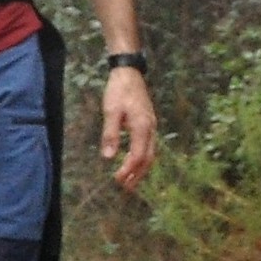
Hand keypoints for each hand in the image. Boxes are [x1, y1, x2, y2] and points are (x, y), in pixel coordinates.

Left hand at [100, 62, 157, 187]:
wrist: (129, 72)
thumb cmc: (119, 90)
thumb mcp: (111, 112)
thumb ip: (110, 134)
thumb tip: (109, 157)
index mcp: (142, 127)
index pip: (137, 156)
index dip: (128, 170)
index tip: (117, 179)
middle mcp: (151, 128)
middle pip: (148, 158)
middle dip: (138, 175)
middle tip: (126, 188)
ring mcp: (151, 125)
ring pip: (150, 153)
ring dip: (141, 168)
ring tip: (131, 180)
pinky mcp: (148, 122)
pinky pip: (149, 146)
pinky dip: (142, 158)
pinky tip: (133, 161)